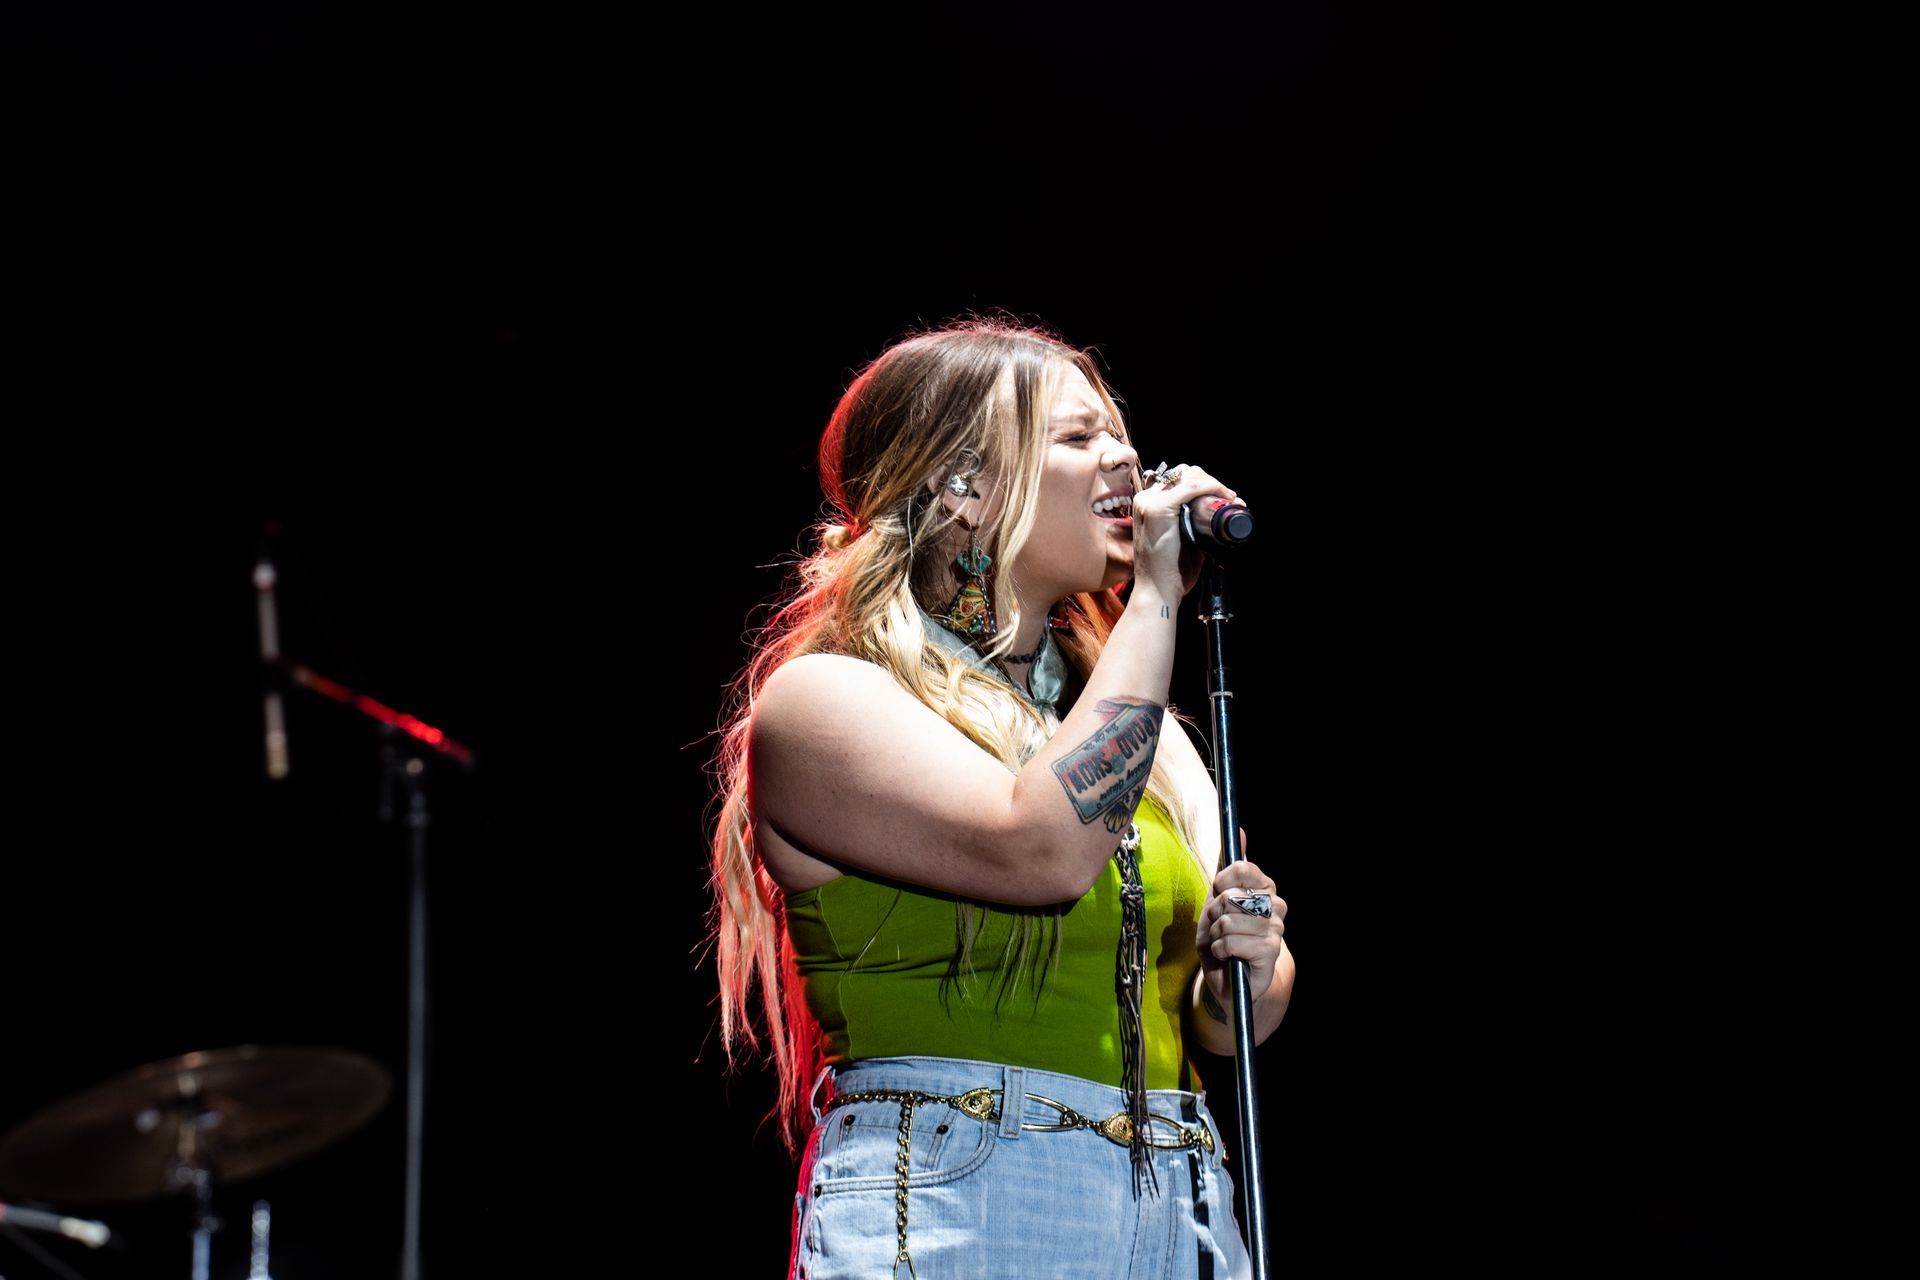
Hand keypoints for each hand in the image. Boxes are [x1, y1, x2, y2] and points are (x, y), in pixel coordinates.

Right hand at [1129, 463, 1242, 601]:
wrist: (1158, 591)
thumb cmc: (1168, 571)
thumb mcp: (1179, 540)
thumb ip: (1188, 525)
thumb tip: (1211, 518)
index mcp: (1147, 504)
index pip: (1178, 480)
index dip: (1205, 484)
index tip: (1224, 497)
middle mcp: (1145, 499)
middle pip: (1184, 473)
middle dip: (1210, 482)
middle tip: (1228, 499)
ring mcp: (1150, 502)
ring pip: (1189, 475)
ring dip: (1214, 484)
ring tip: (1228, 500)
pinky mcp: (1159, 509)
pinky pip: (1191, 486)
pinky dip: (1212, 488)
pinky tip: (1223, 497)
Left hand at [1195, 855, 1287, 1009]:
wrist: (1232, 978)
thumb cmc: (1224, 937)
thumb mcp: (1218, 900)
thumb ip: (1228, 869)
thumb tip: (1240, 831)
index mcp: (1265, 889)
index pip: (1241, 868)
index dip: (1221, 883)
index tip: (1218, 896)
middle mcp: (1275, 906)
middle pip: (1229, 896)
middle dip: (1213, 914)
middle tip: (1218, 928)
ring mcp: (1275, 928)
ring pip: (1227, 921)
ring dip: (1215, 935)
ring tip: (1222, 943)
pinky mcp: (1270, 951)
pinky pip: (1231, 941)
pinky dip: (1220, 950)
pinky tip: (1227, 956)